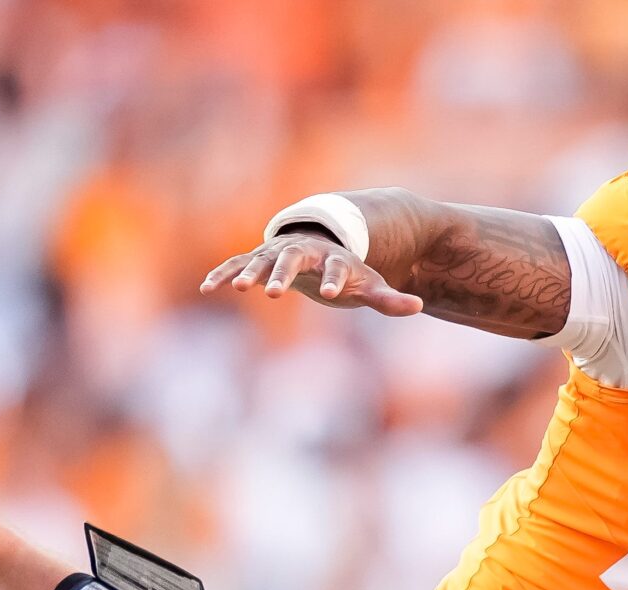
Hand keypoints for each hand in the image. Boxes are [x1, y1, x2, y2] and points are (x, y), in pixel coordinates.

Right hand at [201, 233, 422, 315]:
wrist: (321, 246)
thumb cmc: (349, 271)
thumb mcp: (370, 286)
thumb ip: (391, 300)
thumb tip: (420, 306)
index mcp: (334, 258)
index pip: (337, 268)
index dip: (335, 280)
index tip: (333, 294)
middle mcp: (303, 251)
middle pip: (292, 260)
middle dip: (282, 274)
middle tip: (272, 293)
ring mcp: (277, 252)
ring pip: (260, 260)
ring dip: (249, 272)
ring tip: (239, 288)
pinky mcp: (257, 259)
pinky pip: (238, 265)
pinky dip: (224, 274)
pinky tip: (208, 288)